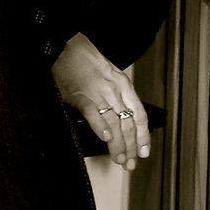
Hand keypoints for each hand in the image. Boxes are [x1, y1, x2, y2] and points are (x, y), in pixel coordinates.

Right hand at [50, 33, 147, 169]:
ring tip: (119, 158)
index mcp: (123, 85)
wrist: (66, 46)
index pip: (139, 115)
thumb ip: (116, 94)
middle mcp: (115, 90)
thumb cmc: (84, 60)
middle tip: (130, 163)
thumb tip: (119, 119)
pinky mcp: (80, 95)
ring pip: (114, 123)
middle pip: (128, 123)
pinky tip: (105, 138)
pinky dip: (100, 127)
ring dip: (118, 144)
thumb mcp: (109, 74)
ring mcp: (98, 93)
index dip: (143, 136)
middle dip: (131, 147)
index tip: (144, 152)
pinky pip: (94, 114)